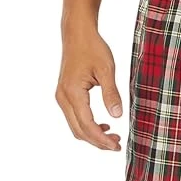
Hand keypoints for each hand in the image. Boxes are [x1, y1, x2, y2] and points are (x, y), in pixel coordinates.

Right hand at [56, 28, 122, 150]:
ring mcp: (62, 97)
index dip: (102, 139)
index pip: (87, 125)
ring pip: (76, 127)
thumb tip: (118, 116)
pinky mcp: (65, 95)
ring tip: (113, 137)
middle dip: (98, 142)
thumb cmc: (92, 48)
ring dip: (93, 136)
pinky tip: (104, 126)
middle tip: (117, 145)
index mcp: (73, 93)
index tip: (117, 146)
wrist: (77, 34)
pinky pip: (74, 118)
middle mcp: (63, 97)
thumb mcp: (107, 70)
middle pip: (79, 131)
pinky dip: (88, 127)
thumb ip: (111, 94)